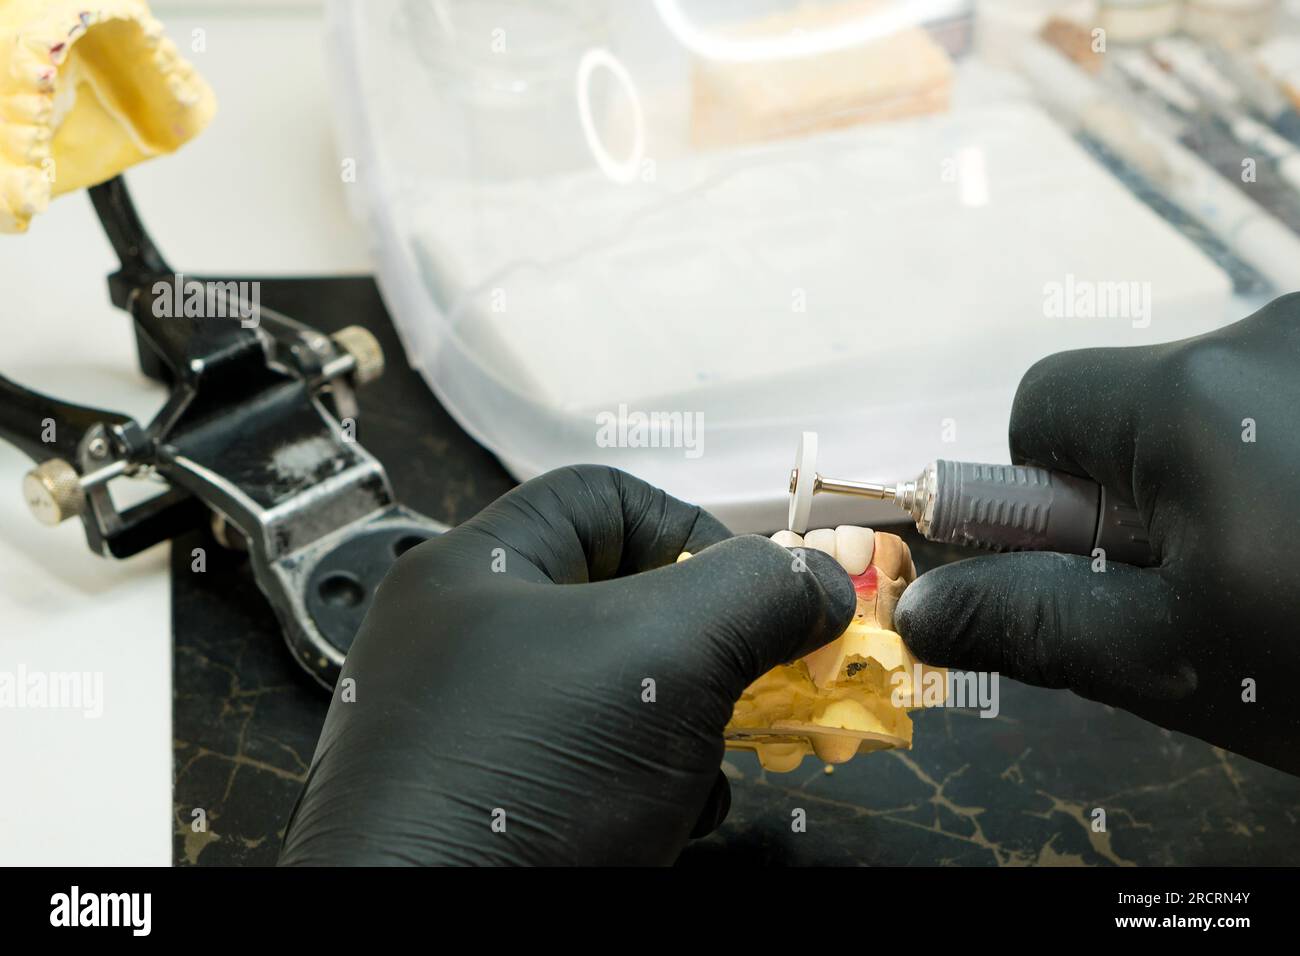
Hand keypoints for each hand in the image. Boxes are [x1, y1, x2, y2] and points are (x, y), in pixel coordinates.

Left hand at [279, 465, 853, 864]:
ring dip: (689, 725)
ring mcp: (477, 731)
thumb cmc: (520, 778)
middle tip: (766, 680)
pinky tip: (668, 816)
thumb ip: (755, 595)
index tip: (752, 595)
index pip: (603, 498)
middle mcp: (467, 643)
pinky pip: (594, 768)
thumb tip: (818, 581)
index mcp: (478, 571)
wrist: (430, 949)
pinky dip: (651, 785)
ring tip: (709, 761)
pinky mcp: (498, 807)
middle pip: (622, 601)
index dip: (694, 528)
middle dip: (709, 644)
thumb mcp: (663, 656)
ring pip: (619, 694)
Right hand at [895, 294, 1299, 773]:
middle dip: (1151, 492)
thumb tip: (921, 609)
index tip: (1109, 563)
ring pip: (1235, 406)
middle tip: (1225, 589)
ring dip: (1242, 479)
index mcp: (1191, 393)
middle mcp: (1274, 327)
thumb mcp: (1186, 663)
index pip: (1043, 404)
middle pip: (1144, 403)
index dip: (1047, 493)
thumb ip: (1038, 621)